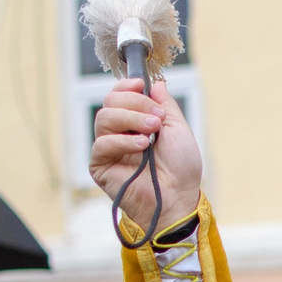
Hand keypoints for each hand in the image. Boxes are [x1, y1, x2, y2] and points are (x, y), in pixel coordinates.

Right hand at [87, 80, 202, 228]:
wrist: (178, 196)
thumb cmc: (181, 168)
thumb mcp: (178, 128)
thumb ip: (165, 104)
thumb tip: (155, 84)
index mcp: (135, 123)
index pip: (118, 95)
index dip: (126, 86)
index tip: (140, 84)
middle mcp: (119, 133)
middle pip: (110, 102)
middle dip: (135, 104)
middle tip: (156, 119)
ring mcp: (108, 149)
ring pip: (104, 118)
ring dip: (131, 119)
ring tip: (152, 133)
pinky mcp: (100, 166)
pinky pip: (102, 143)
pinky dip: (123, 141)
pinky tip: (141, 146)